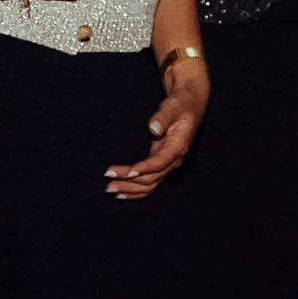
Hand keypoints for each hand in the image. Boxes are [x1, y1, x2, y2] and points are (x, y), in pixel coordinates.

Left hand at [106, 65, 207, 197]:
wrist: (189, 106)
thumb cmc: (180, 105)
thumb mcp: (173, 107)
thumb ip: (163, 117)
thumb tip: (153, 128)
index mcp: (178, 147)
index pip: (160, 163)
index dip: (144, 169)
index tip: (128, 172)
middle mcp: (174, 160)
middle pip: (152, 179)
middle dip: (130, 182)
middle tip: (109, 182)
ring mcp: (168, 164)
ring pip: (150, 185)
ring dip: (130, 189)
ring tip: (110, 189)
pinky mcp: (161, 165)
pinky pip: (149, 183)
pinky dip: (136, 190)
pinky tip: (122, 193)